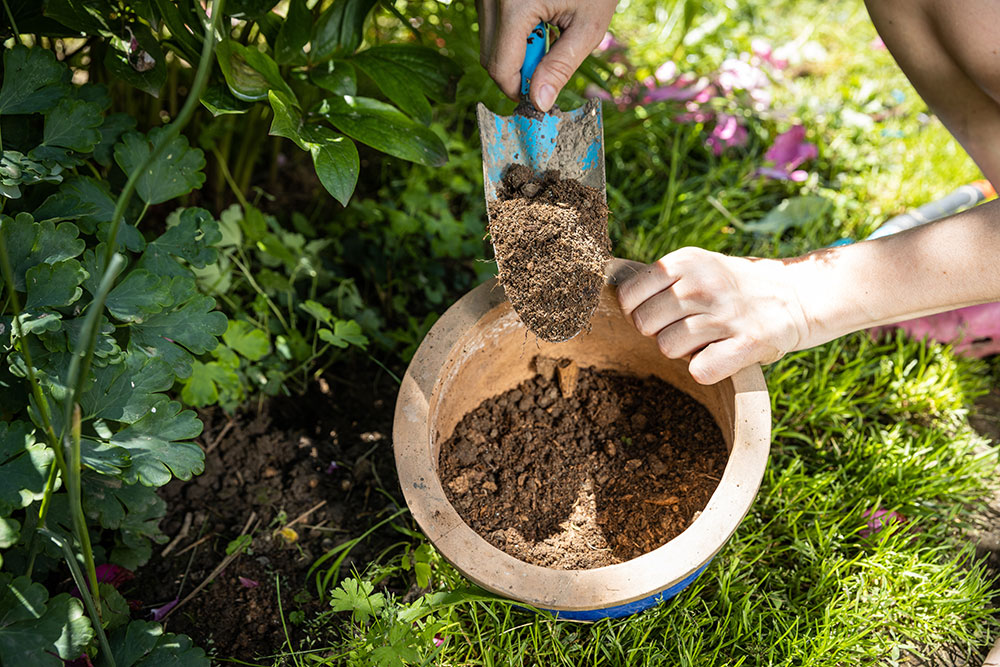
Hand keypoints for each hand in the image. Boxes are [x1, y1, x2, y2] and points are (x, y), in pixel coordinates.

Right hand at [477, 0, 617, 111]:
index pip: (501, 69)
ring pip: (489, 44)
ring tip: (547, 32)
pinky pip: (491, 26)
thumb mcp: (588, 26)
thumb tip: (539, 103)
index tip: (542, 96)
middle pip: (490, 60)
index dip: (520, 90)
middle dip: (519, 72)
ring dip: (515, 52)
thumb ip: (562, 66)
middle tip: (550, 62)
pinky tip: (537, 19)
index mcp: (515, 6)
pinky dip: (512, 35)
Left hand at [616, 247, 809, 384]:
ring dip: (682, 351)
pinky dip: (706, 370)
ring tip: (705, 338)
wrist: (793, 295)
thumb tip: (604, 290)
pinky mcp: (748, 343)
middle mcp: (703, 284)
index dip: (636, 310)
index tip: (657, 313)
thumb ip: (657, 278)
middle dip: (658, 331)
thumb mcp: (695, 266)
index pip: (629, 295)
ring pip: (667, 347)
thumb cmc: (728, 287)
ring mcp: (725, 314)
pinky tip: (720, 355)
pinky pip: (700, 370)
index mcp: (685, 261)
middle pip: (644, 324)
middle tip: (684, 327)